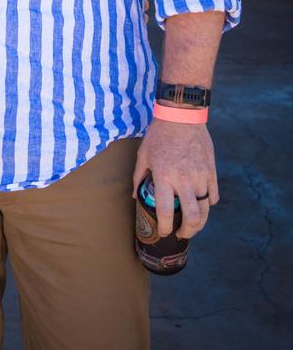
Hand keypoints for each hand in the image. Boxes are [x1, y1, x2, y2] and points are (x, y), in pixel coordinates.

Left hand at [133, 118, 218, 239]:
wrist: (181, 116)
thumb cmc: (159, 135)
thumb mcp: (143, 154)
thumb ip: (138, 177)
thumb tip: (135, 197)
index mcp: (164, 176)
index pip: (166, 212)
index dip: (166, 228)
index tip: (164, 233)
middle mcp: (184, 180)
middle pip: (192, 217)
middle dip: (188, 232)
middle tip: (182, 233)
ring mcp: (200, 176)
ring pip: (205, 210)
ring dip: (200, 223)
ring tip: (192, 225)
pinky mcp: (211, 171)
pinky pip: (213, 196)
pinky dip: (208, 204)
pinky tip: (201, 204)